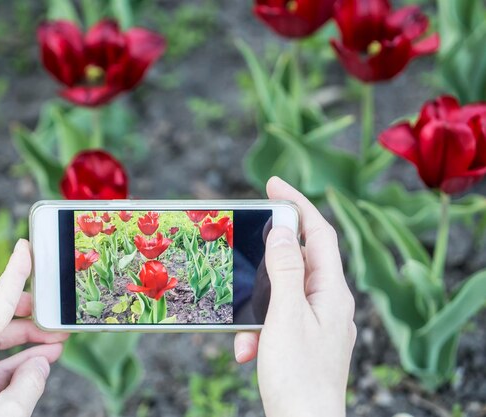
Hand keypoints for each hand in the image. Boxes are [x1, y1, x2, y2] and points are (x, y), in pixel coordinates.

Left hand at [0, 239, 68, 416]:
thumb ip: (30, 382)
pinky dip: (11, 361)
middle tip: (37, 308)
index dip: (13, 274)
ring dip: (17, 338)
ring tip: (54, 343)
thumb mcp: (10, 414)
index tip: (24, 249)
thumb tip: (40, 363)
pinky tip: (39, 366)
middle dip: (3, 304)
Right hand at [234, 177, 356, 416]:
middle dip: (268, 258)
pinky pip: (278, 322)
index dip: (298, 203)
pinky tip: (247, 351)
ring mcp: (318, 323)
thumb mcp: (285, 315)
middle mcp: (329, 302)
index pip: (319, 232)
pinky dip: (259, 331)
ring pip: (282, 295)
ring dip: (257, 306)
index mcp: (332, 290)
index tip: (273, 183)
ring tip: (242, 333)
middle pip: (299, 260)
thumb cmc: (298, 375)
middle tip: (245, 244)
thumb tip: (281, 229)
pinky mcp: (304, 342)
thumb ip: (284, 269)